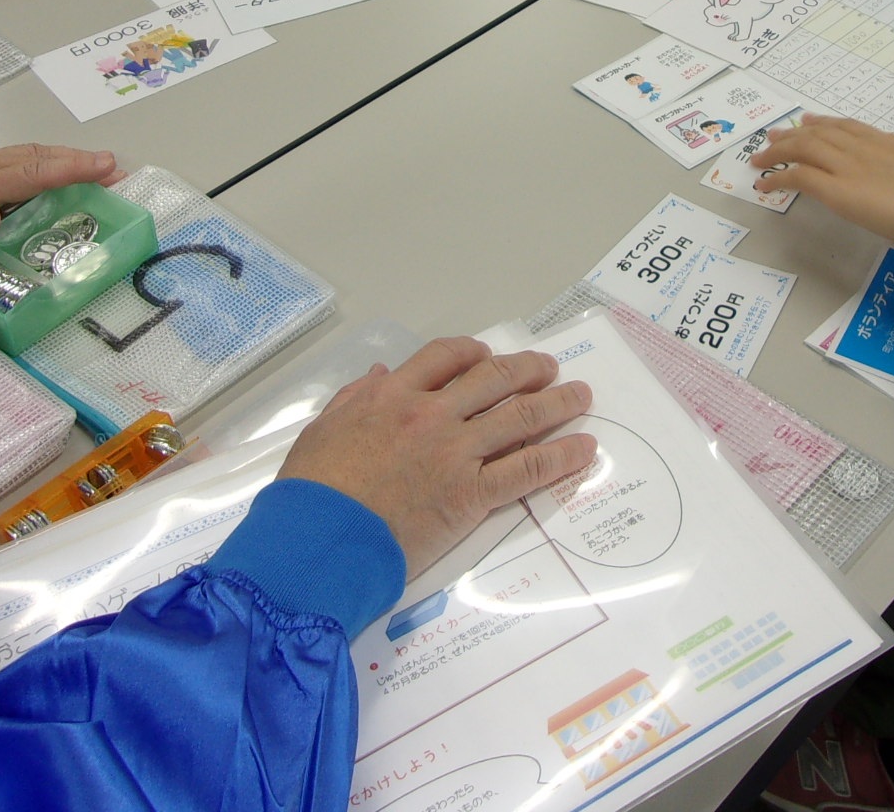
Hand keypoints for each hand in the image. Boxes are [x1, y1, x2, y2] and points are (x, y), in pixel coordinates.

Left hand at [0, 144, 119, 265]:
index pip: (32, 173)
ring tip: (91, 168)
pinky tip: (38, 177)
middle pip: (35, 158)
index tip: (111, 168)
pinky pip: (8, 164)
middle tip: (117, 168)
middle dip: (78, 161)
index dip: (74, 170)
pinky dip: (37, 165)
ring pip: (22, 158)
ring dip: (60, 160)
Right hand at [278, 338, 596, 576]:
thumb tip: (381, 375)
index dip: (474, 353)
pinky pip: (527, 469)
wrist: (319, 540)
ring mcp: (456, 452)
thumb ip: (354, 399)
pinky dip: (561, 456)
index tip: (489, 357)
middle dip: (528, 370)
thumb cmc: (311, 492)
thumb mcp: (322, 430)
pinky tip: (583, 449)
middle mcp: (431, 414)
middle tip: (548, 369)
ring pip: (520, 416)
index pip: (445, 357)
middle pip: (494, 379)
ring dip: (557, 403)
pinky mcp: (472, 494)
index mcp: (392, 395)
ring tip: (580, 396)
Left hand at [751, 115, 893, 281]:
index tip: (810, 121)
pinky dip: (778, 178)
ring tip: (760, 157)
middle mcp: (865, 148)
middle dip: (794, 134)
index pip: (849, 127)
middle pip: (820, 134)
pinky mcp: (838, 190)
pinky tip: (765, 185)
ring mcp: (849, 167)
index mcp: (890, 143)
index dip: (826, 124)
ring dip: (779, 152)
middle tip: (774, 136)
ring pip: (804, 149)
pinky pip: (799, 177)